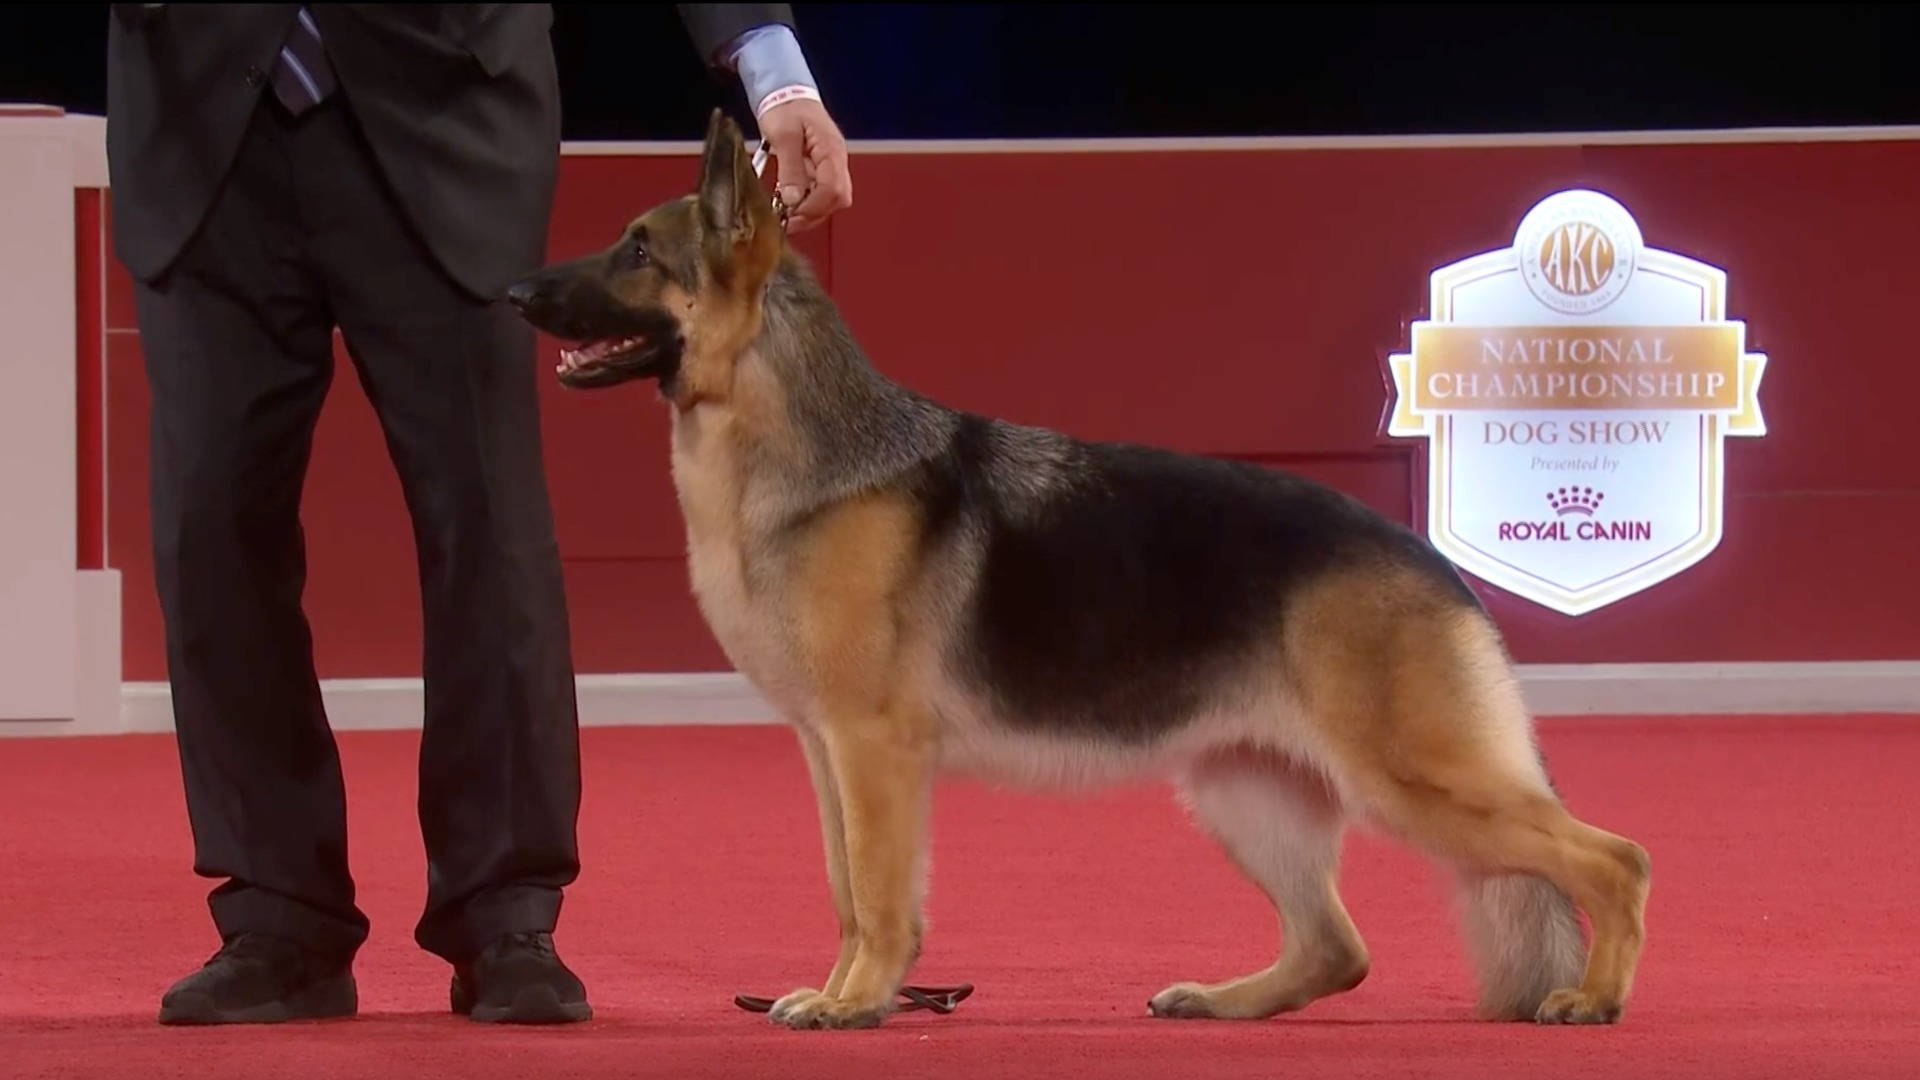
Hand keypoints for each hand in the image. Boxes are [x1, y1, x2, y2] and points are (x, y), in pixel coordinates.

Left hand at [759, 98, 851, 233]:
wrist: (785, 92)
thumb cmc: (786, 108)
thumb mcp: (784, 135)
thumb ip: (790, 168)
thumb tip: (793, 199)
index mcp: (831, 151)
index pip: (834, 189)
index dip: (813, 206)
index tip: (789, 212)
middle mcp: (837, 161)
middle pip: (837, 199)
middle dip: (813, 213)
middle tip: (787, 219)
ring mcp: (830, 166)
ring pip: (830, 200)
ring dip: (809, 212)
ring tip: (785, 216)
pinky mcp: (821, 169)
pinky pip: (820, 194)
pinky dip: (806, 204)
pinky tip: (788, 205)